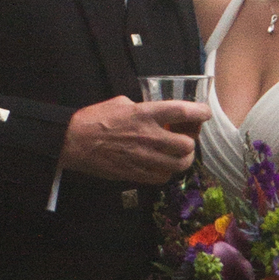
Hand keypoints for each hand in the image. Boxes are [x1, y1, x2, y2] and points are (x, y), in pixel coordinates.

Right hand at [60, 96, 208, 186]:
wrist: (74, 141)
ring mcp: (143, 158)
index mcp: (145, 114)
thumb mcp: (121, 102)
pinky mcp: (136, 173)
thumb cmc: (95, 118)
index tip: (205, 113)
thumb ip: (143, 108)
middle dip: (191, 142)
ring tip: (178, 155)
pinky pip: (163, 177)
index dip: (200, 112)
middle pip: (187, 144)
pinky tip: (162, 165)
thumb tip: (156, 112)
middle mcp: (148, 136)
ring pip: (179, 164)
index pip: (182, 111)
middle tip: (186, 139)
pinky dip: (167, 172)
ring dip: (183, 159)